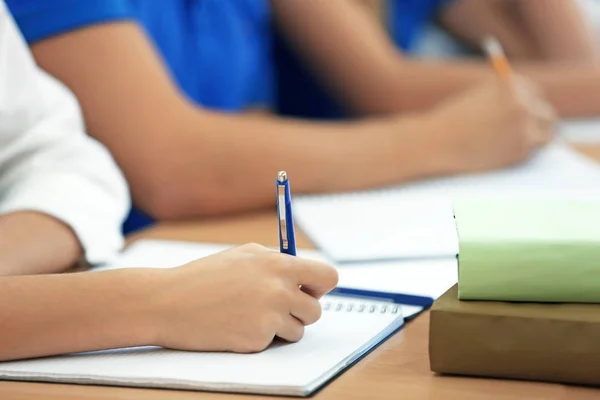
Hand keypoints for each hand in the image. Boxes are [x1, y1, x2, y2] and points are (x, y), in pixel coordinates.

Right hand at [151, 243, 337, 352]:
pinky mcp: (257, 340)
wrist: (169, 301)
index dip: (321, 286)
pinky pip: (274, 342)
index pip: (327, 276)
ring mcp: (270, 316)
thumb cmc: (204, 276)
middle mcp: (279, 289)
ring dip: (283, 327)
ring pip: (298, 330)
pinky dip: (261, 338)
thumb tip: (304, 275)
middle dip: (301, 311)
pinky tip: (237, 326)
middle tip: (279, 308)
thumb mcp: (244, 255)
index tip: (310, 290)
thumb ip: (277, 263)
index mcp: (279, 264)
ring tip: (253, 315)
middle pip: (316, 309)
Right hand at [428, 75, 555, 173]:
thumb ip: (503, 96)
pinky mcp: (522, 149)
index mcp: (509, 85)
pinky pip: (534, 149)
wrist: (436, 144)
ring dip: (537, 135)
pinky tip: (503, 152)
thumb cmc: (450, 121)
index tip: (525, 110)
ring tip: (518, 141)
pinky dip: (525, 150)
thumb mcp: (477, 98)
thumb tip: (528, 105)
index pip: (533, 90)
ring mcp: (524, 126)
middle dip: (536, 119)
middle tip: (529, 129)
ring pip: (547, 130)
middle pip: (544, 110)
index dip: (528, 101)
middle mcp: (521, 103)